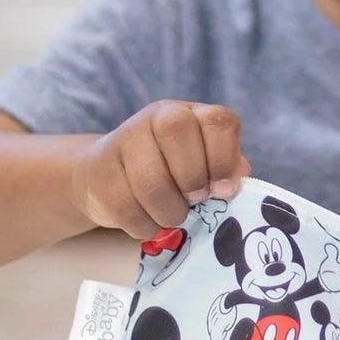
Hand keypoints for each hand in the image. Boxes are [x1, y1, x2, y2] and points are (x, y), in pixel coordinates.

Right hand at [69, 101, 249, 237]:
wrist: (107, 176)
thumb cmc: (169, 173)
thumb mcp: (202, 165)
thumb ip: (226, 169)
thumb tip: (239, 177)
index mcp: (190, 114)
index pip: (218, 121)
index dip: (224, 158)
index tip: (223, 190)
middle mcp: (157, 116)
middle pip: (177, 131)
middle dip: (192, 177)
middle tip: (195, 201)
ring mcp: (124, 139)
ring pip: (150, 179)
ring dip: (169, 211)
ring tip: (173, 217)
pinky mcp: (99, 172)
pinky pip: (126, 207)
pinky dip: (145, 226)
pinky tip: (149, 222)